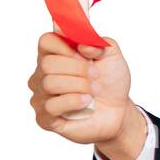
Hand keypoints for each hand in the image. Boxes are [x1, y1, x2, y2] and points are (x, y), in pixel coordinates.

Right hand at [28, 32, 134, 148]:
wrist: (118, 109)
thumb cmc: (110, 80)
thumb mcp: (112, 54)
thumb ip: (99, 42)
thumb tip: (82, 44)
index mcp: (55, 54)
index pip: (46, 41)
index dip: (66, 46)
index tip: (84, 54)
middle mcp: (42, 74)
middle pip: (47, 63)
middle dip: (78, 69)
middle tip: (95, 75)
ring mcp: (41, 96)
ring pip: (49, 84)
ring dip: (79, 85)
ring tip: (94, 90)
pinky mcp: (44, 118)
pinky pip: (50, 106)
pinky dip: (73, 101)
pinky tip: (86, 102)